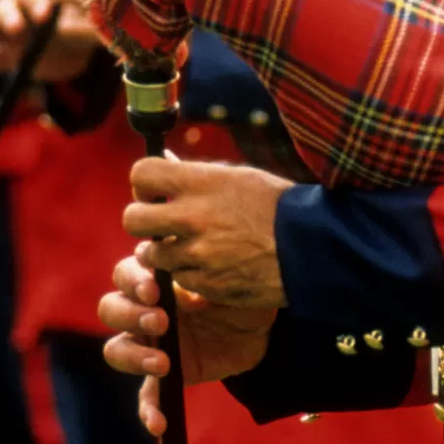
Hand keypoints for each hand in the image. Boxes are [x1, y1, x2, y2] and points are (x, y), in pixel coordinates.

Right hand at [0, 0, 101, 82]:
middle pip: (7, 4)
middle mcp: (19, 8)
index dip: (38, 0)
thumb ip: (74, 25)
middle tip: (17, 29)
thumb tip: (65, 25)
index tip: (46, 15)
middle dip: (10, 14)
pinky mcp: (4, 56)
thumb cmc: (82, 32)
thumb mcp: (84, 29)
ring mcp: (7, 32)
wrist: (79, 54)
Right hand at [99, 255, 275, 435]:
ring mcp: (149, 344)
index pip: (127, 272)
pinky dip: (148, 410)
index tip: (155, 289)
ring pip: (116, 349)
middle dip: (131, 314)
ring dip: (132, 356)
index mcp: (157, 279)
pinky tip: (158, 424)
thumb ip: (206, 276)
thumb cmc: (240, 293)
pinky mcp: (162, 378)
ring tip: (163, 363)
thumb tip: (187, 281)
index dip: (133, 279)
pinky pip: (145, 395)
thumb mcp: (230, 280)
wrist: (259, 331)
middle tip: (162, 322)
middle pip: (111, 308)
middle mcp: (144, 310)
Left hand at [124, 157, 291, 308]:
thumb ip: (194, 174)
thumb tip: (163, 160)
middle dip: (141, 221)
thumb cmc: (278, 207)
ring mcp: (198, 254)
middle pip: (132, 218)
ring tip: (192, 247)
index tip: (154, 191)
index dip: (143, 183)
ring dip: (165, 253)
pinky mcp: (205, 284)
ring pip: (151, 255)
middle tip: (159, 224)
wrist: (311, 249)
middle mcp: (193, 217)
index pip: (141, 174)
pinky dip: (189, 274)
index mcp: (201, 183)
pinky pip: (179, 279)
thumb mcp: (237, 177)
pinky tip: (213, 266)